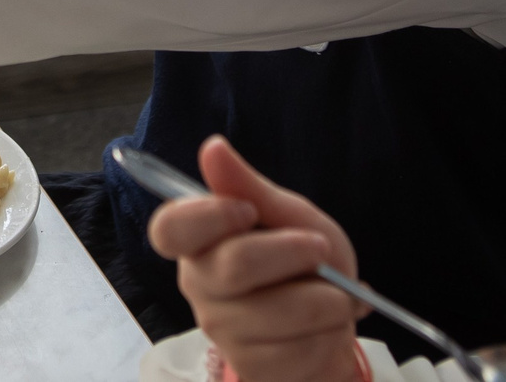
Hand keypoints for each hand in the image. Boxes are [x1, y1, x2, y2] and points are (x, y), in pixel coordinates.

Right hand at [147, 136, 362, 381]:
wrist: (333, 319)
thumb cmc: (303, 259)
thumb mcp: (287, 214)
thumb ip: (248, 186)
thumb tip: (212, 146)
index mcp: (197, 239)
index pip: (170, 228)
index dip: (208, 216)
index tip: (249, 211)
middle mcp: (198, 283)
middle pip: (234, 266)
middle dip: (293, 253)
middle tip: (321, 249)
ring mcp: (221, 330)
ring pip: (277, 314)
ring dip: (326, 302)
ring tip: (335, 296)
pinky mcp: (250, 365)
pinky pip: (295, 351)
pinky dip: (328, 335)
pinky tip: (326, 328)